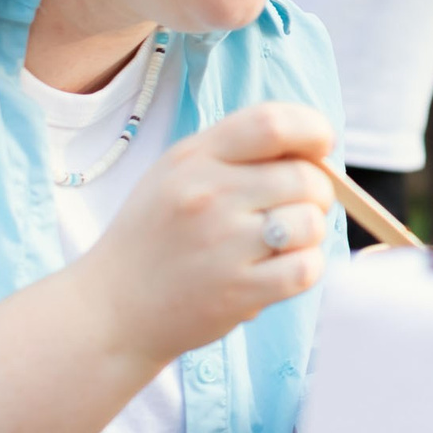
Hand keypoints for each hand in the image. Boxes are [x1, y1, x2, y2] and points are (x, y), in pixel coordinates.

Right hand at [73, 102, 337, 367]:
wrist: (112, 309)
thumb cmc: (157, 235)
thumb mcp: (177, 172)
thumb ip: (237, 150)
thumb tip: (314, 148)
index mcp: (195, 158)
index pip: (273, 123)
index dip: (312, 130)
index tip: (319, 146)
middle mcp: (209, 195)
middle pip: (305, 178)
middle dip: (317, 192)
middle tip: (295, 208)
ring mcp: (224, 245)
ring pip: (311, 224)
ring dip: (308, 234)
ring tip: (279, 243)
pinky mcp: (239, 291)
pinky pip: (307, 268)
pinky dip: (304, 268)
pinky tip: (279, 270)